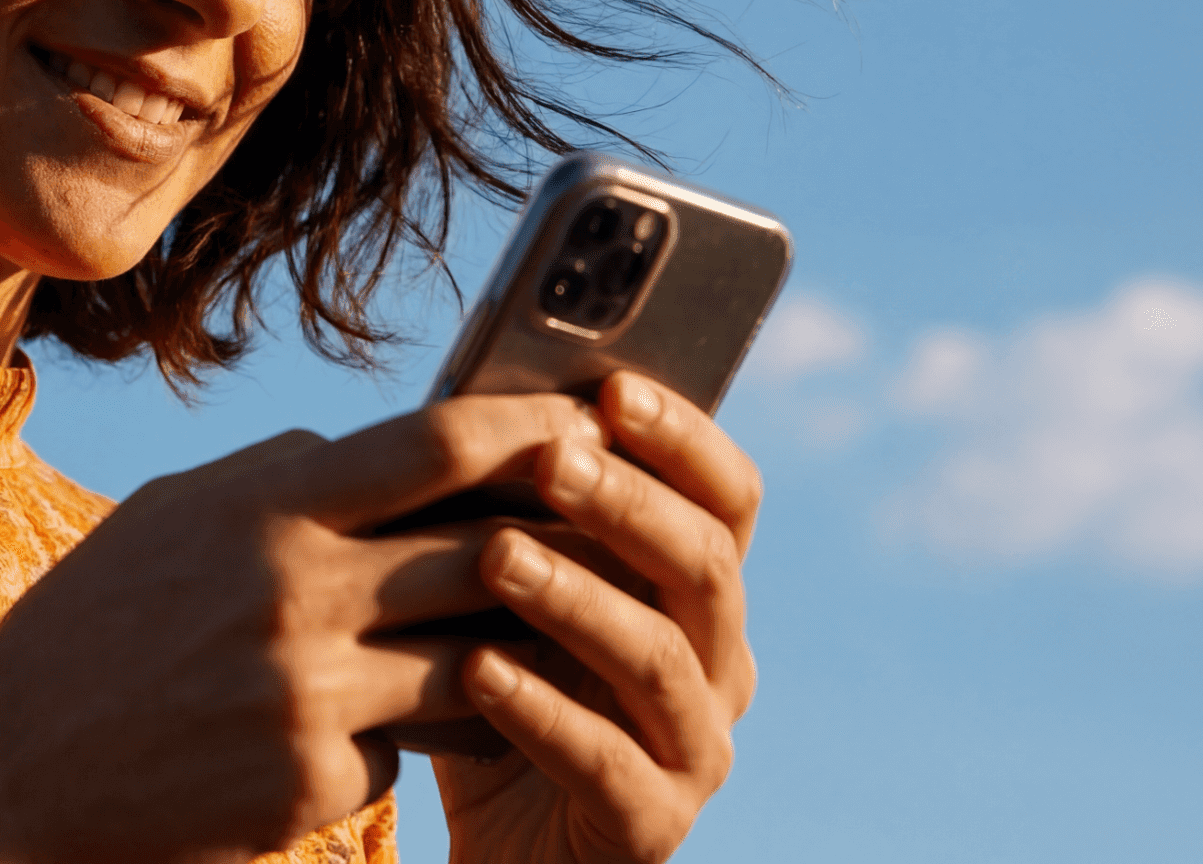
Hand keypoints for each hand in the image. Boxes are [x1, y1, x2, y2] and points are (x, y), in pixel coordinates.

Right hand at [0, 394, 616, 863]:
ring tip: (580, 622)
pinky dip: (439, 724)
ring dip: (526, 638)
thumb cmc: (97, 633)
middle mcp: (292, 589)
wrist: (2, 782)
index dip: (530, 427)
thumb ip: (282, 476)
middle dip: (565, 535)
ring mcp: (305, 690)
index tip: (589, 418)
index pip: (436, 443)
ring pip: (474, 649)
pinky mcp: (310, 779)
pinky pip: (415, 736)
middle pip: (482, 544)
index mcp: (265, 506)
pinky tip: (456, 720)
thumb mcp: (176, 519)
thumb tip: (381, 442)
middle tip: (628, 522)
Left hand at [434, 372, 764, 863]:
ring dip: (578, 597)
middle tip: (550, 460)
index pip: (732, 498)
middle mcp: (722, 665)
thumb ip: (517, 520)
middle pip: (705, 564)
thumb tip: (470, 405)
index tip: (615, 386)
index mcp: (703, 597)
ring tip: (497, 556)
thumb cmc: (502, 700)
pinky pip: (606, 761)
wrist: (507, 855)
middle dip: (627, 504)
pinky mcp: (656, 826)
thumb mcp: (514, 602)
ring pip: (658, 657)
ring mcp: (699, 750)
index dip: (685, 438)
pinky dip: (541, 710)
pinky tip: (477, 671)